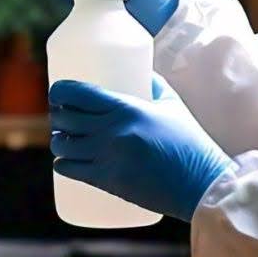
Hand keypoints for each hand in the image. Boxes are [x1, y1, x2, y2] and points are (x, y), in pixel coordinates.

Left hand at [49, 73, 232, 221]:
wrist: (199, 184)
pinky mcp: (107, 181)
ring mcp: (107, 158)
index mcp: (127, 108)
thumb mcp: (173, 105)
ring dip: (59, 140)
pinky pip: (70, 170)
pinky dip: (62, 164)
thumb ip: (155, 86)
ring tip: (65, 137)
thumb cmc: (190, 142)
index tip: (57, 91)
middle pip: (66, 118)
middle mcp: (112, 131)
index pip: (79, 94)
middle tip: (62, 114)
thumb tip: (144, 72)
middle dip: (58, 114)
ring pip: (63, 146)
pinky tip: (65, 160)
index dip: (60, 91)